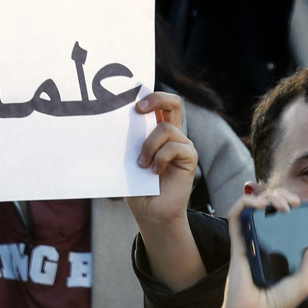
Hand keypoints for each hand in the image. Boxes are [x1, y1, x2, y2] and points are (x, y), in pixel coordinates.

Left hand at [127, 92, 195, 228]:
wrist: (151, 212)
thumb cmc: (138, 187)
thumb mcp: (128, 158)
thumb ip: (130, 139)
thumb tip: (118, 121)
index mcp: (157, 132)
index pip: (159, 104)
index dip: (149, 96)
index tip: (131, 103)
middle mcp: (172, 135)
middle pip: (173, 103)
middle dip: (156, 99)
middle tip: (138, 110)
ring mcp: (182, 146)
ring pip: (166, 129)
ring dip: (149, 146)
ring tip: (142, 165)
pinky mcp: (189, 158)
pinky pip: (174, 147)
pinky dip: (160, 158)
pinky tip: (154, 172)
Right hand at [192, 191, 307, 307]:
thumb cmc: (277, 305)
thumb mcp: (304, 280)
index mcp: (282, 249)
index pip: (286, 219)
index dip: (293, 206)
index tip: (304, 205)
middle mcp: (265, 242)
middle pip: (271, 208)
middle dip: (282, 197)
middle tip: (295, 204)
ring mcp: (250, 241)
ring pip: (254, 207)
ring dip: (267, 197)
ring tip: (281, 206)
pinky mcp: (236, 244)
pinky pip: (236, 216)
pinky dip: (245, 203)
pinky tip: (258, 204)